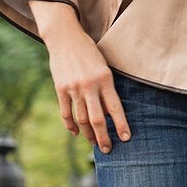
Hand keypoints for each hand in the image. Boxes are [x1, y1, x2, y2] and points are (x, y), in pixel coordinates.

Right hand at [30, 0, 129, 153]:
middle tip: (109, 149)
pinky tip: (76, 133)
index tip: (127, 138)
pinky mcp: (60, 89)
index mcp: (105, 78)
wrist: (65, 38)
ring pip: (81, 118)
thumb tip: (110, 110)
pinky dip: (71, 125)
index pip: (115, 108)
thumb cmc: (89, 51)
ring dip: (88, 134)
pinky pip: (66, 112)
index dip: (121, 124)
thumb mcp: (104, 65)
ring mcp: (73, 88)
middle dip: (104, 137)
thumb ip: (106, 86)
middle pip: (97, 119)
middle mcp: (89, 85)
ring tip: (95, 143)